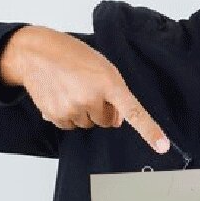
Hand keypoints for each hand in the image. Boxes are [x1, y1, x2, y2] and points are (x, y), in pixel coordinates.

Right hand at [0, 26, 169, 152]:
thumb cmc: (72, 56)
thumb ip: (116, 92)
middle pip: (108, 121)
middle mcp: (91, 98)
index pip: (134, 112)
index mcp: (109, 83)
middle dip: (103, 110)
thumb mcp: (102, 67)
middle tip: (89, 89)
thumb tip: (118, 121)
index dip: (150, 131)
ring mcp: (73, 109)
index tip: (162, 146)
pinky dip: (68, 115)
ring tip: (72, 89)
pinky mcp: (56, 116)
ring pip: (89, 124)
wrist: (36, 54)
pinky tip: (61, 96)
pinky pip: (70, 126)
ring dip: (84, 112)